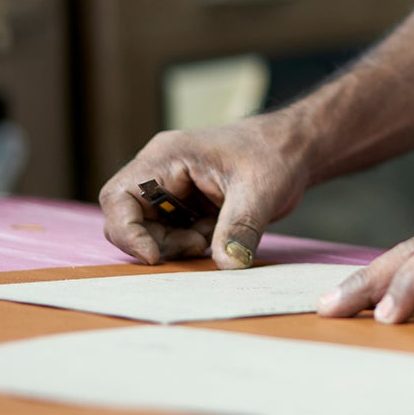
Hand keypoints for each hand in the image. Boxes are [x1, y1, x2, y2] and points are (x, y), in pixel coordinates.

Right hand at [98, 111, 315, 269]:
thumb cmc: (275, 155)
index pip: (119, 197)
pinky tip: (217, 235)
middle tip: (200, 245)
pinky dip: (189, 245)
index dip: (127, 232)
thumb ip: (240, 227)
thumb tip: (227, 265)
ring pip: (150, 232)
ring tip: (213, 237)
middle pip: (130, 220)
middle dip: (159, 243)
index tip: (155, 257)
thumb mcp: (259, 190)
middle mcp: (161, 172)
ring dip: (176, 246)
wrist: (294, 149)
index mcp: (167, 157)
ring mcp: (171, 189)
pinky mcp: (184, 205)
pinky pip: (171, 234)